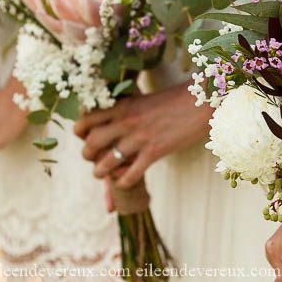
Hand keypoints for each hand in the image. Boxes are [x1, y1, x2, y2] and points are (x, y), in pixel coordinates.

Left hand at [74, 83, 211, 188]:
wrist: (201, 101)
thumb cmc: (175, 100)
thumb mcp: (144, 99)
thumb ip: (126, 110)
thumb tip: (114, 121)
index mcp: (122, 106)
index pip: (85, 120)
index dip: (80, 132)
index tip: (84, 137)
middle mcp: (126, 122)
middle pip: (90, 144)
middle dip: (87, 156)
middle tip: (93, 159)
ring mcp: (139, 138)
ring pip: (106, 163)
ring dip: (100, 173)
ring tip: (104, 174)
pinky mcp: (154, 152)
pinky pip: (130, 175)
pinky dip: (123, 182)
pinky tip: (126, 181)